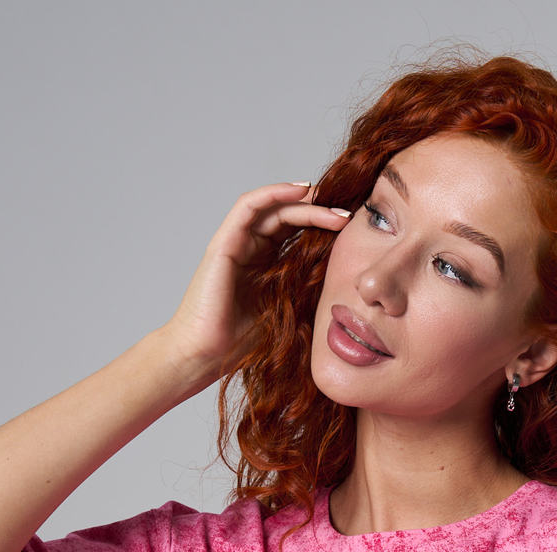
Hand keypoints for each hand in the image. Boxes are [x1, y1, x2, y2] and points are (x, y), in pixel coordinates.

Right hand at [162, 183, 350, 381]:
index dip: (323, 227)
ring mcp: (235, 244)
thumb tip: (347, 284)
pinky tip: (302, 191)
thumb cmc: (242, 345)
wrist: (206, 356)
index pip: (297, 234)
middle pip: (287, 217)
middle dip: (319, 212)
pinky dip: (274, 193)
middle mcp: (250, 250)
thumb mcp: (290, 315)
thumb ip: (309, 294)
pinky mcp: (223, 243)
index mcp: (266, 266)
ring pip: (272, 208)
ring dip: (303, 201)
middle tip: (347, 215)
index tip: (350, 230)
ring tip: (330, 203)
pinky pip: (249, 206)